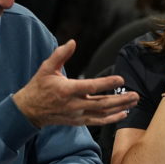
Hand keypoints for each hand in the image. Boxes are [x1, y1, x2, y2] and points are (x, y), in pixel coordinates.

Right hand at [12, 40, 139, 128]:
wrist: (29, 111)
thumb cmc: (39, 87)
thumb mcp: (46, 68)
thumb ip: (60, 55)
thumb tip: (72, 42)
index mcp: (67, 90)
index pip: (91, 87)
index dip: (107, 83)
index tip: (120, 79)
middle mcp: (74, 104)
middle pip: (102, 103)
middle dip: (120, 99)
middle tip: (135, 95)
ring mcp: (77, 115)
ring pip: (102, 113)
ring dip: (120, 108)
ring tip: (134, 102)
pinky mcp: (78, 121)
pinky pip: (98, 121)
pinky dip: (111, 119)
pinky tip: (123, 114)